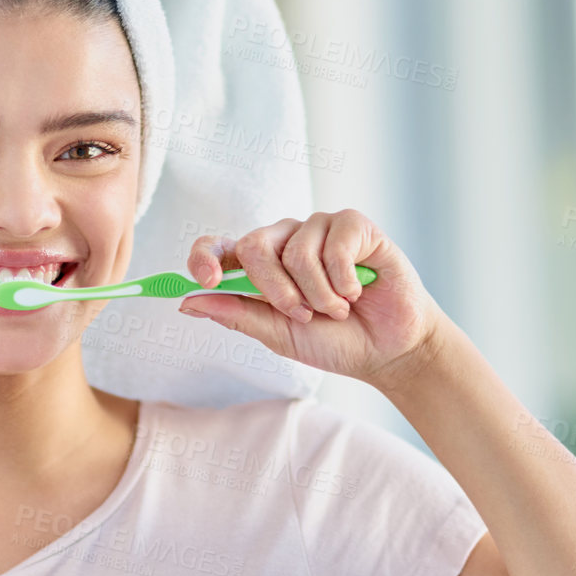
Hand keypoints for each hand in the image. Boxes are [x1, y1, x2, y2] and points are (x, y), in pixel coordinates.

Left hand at [179, 210, 447, 390]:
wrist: (387, 350)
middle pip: (254, 245)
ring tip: (339, 309)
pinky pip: (335, 245)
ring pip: (297, 251)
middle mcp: (285, 240)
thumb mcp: (278, 334)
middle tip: (303, 314)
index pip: (217, 246)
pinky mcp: (354, 226)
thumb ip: (237, 314)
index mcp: (259, 266)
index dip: (204, 257)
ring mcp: (319, 229)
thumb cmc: (333, 340)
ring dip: (319, 294)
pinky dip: (344, 280)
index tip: (206, 280)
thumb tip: (188, 301)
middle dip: (276, 291)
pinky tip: (358, 291)